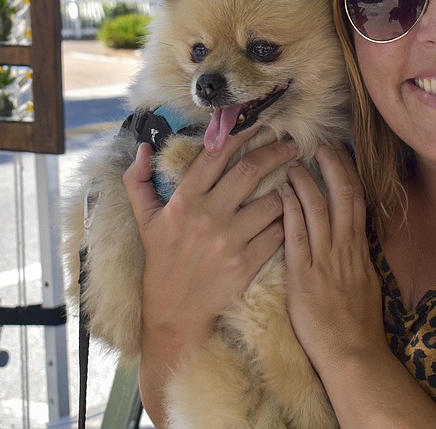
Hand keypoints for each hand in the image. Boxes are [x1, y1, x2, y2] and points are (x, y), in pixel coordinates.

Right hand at [123, 130, 296, 366]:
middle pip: (251, 171)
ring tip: (297, 180)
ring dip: (287, 189)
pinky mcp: (247, 263)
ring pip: (271, 202)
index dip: (240, 134)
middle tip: (293, 145)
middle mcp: (209, 216)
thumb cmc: (161, 262)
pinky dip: (288, 220)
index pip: (215, 156)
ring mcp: (230, 240)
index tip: (259, 123)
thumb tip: (141, 149)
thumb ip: (138, 182)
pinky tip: (293, 213)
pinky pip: (278, 232)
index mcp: (185, 201)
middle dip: (276, 152)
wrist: (174, 313)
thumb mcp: (144, 221)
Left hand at [282, 143, 383, 375]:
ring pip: (319, 210)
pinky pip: (298, 236)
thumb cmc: (357, 323)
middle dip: (333, 166)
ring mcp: (325, 261)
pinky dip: (292, 211)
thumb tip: (350, 236)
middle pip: (343, 196)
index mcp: (359, 249)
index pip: (357, 201)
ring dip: (306, 182)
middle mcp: (345, 249)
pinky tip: (283, 193)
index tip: (339, 152)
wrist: (353, 354)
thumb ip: (356, 256)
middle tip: (320, 143)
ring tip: (292, 161)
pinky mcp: (304, 276)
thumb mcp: (365, 283)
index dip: (348, 173)